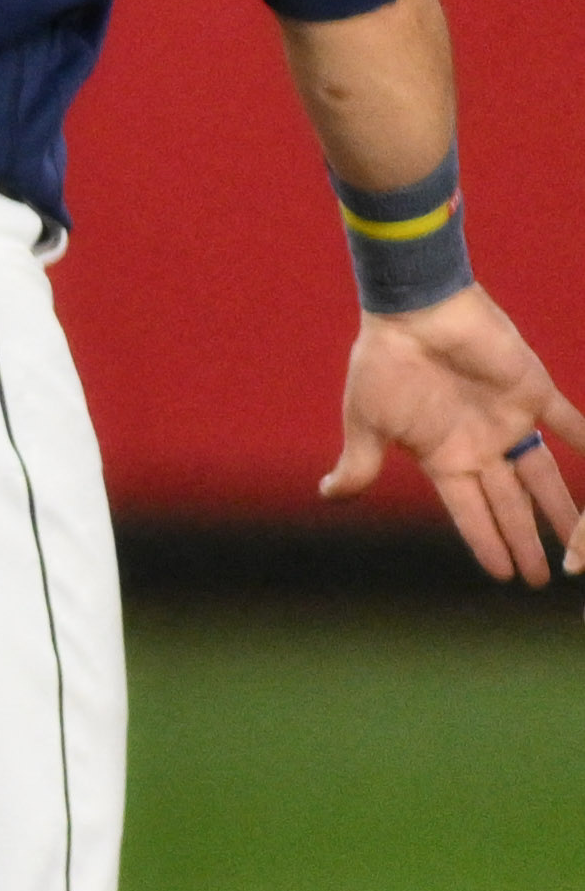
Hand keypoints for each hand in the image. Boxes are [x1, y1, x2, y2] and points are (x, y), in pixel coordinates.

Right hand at [328, 290, 581, 589]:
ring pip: (544, 477)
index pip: (469, 512)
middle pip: (510, 504)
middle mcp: (479, 446)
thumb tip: (330, 493)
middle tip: (544, 578)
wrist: (415, 312)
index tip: (505, 575)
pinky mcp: (535, 393)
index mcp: (441, 457)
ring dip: (562, 511)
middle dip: (526, 541)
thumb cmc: (383, 365)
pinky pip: (573, 426)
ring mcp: (509, 421)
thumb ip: (360, 463)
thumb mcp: (366, 421)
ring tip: (580, 548)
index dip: (488, 543)